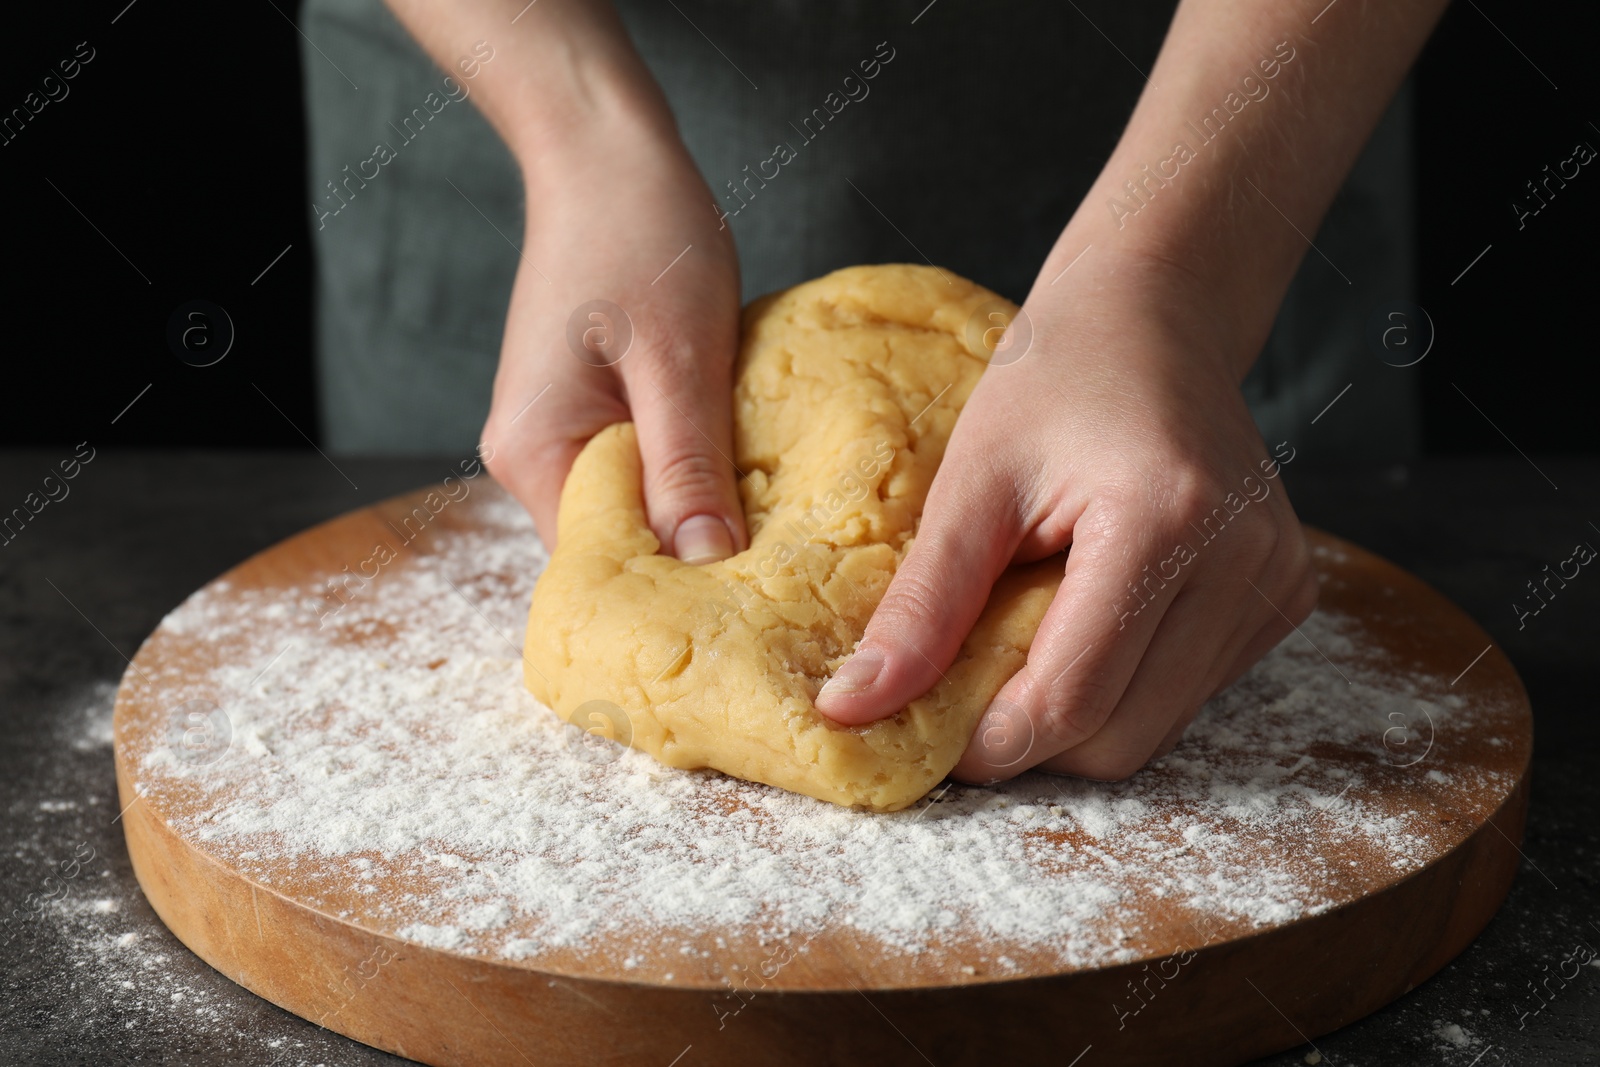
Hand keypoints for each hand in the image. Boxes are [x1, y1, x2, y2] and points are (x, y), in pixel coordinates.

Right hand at [480, 113, 746, 562]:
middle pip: (615, 550)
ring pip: (632, 513)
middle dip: (689, 563)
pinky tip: (732, 467)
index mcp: (535, 452)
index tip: (749, 610)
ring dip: (691, 517)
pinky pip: (637, 471)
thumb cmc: (641, 234)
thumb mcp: (680, 357)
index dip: (675, 597)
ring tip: (761, 522)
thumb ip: (688, 465)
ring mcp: (553, 435)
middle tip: (772, 575)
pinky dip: (684, 476)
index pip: (601, 570)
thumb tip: (709, 564)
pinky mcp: (582, 413)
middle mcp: (528, 457)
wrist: (604, 153)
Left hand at [812, 253, 1316, 781]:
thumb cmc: (1054, 378)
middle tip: (964, 695)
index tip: (923, 736)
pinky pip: (1187, 695)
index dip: (988, 741)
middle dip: (1030, 740)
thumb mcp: (970, 480)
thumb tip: (853, 707)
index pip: (1072, 699)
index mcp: (1165, 520)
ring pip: (1156, 731)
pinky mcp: (1284, 597)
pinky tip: (1087, 622)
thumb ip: (922, 605)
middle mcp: (1244, 562)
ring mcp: (1276, 583)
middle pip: (1121, 740)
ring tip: (1024, 642)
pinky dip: (1123, 687)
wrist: (1154, 315)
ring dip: (1076, 717)